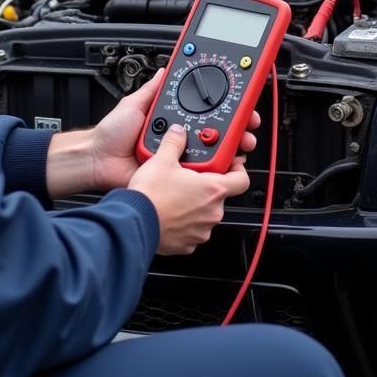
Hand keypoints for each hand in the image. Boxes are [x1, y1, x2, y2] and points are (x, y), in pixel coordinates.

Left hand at [89, 69, 259, 191]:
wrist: (97, 161)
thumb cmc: (111, 134)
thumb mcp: (134, 103)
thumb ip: (153, 89)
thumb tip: (166, 69)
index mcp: (171, 121)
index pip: (203, 111)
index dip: (222, 107)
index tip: (239, 102)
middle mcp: (178, 139)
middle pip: (214, 133)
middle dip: (236, 129)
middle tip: (248, 125)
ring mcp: (178, 158)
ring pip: (211, 154)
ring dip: (230, 149)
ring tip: (242, 144)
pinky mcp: (174, 176)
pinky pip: (197, 174)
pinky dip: (212, 170)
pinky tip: (224, 163)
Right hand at [128, 124, 250, 254]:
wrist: (134, 222)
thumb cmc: (151, 195)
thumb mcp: (162, 159)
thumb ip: (174, 142)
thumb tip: (178, 132)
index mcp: (213, 190)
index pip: (242, 180)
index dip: (237, 170)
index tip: (230, 165)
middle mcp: (212, 212)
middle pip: (219, 195)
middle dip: (206, 186)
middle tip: (189, 177)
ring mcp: (201, 230)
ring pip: (205, 213)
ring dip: (195, 204)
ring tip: (175, 195)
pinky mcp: (187, 244)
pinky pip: (192, 229)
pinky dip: (184, 221)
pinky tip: (169, 212)